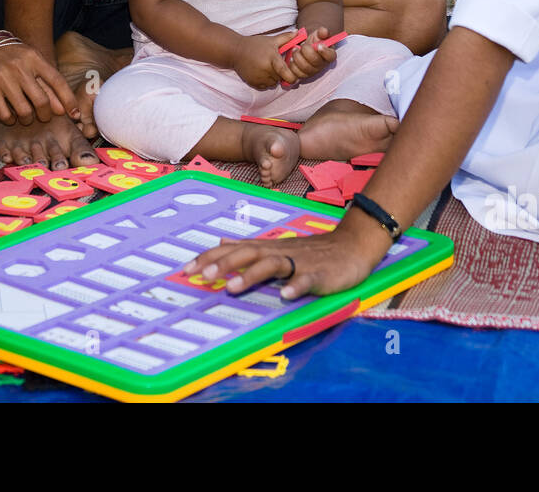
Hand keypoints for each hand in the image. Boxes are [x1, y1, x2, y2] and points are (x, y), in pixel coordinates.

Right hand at [0, 39, 78, 126]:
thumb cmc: (9, 54)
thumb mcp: (30, 59)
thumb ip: (46, 80)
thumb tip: (63, 108)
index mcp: (34, 58)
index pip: (57, 81)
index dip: (68, 100)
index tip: (75, 114)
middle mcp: (20, 67)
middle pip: (42, 101)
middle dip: (46, 115)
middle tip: (44, 117)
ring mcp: (3, 78)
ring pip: (24, 111)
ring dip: (28, 119)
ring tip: (26, 118)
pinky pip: (4, 113)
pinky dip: (10, 120)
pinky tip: (10, 117)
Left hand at [0, 113, 101, 170]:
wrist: (27, 100)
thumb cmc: (52, 116)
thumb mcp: (69, 127)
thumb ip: (80, 145)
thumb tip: (90, 162)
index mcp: (55, 150)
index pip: (59, 159)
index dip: (59, 162)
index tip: (61, 165)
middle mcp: (37, 152)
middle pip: (40, 160)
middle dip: (41, 163)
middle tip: (43, 164)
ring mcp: (20, 148)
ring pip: (22, 157)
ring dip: (24, 160)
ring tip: (26, 159)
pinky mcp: (3, 145)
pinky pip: (2, 152)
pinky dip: (5, 155)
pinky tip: (7, 155)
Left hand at [183, 221, 388, 300]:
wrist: (352, 246)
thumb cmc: (311, 251)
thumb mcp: (276, 246)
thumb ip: (247, 247)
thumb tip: (220, 243)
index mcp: (267, 248)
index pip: (233, 251)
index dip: (210, 259)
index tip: (186, 269)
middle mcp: (279, 252)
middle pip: (248, 254)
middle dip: (225, 265)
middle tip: (203, 277)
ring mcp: (300, 262)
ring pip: (272, 265)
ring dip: (252, 275)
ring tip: (233, 287)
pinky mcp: (319, 273)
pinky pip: (306, 280)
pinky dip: (296, 286)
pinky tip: (285, 296)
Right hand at [231, 32, 299, 89]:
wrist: (235, 51)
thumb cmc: (255, 44)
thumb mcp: (271, 40)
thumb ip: (286, 37)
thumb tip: (298, 32)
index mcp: (271, 58)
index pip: (284, 71)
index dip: (291, 76)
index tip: (294, 76)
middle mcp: (265, 69)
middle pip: (280, 78)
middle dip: (282, 74)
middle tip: (277, 66)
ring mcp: (258, 77)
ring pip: (273, 83)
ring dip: (274, 78)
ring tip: (268, 68)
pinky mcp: (253, 83)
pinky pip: (265, 87)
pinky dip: (266, 82)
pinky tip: (262, 72)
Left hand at [284, 26, 338, 80]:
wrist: (306, 47)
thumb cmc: (315, 40)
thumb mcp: (319, 34)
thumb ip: (322, 32)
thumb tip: (324, 31)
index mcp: (329, 55)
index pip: (330, 56)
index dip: (325, 52)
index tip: (318, 45)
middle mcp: (322, 65)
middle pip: (315, 61)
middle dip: (306, 51)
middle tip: (302, 45)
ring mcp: (312, 71)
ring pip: (305, 68)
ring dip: (298, 57)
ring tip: (295, 49)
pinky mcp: (302, 75)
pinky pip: (296, 73)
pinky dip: (292, 64)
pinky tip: (291, 58)